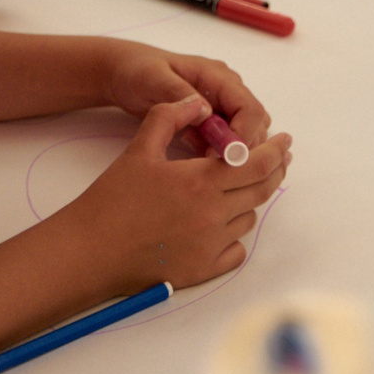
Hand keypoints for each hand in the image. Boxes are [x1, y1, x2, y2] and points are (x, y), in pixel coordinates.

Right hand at [49, 94, 292, 294]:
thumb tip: (198, 103)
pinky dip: (235, 236)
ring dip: (249, 201)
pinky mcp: (202, 270)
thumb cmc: (111, 200)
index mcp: (201, 182)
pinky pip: (236, 251)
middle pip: (262, 190)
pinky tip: (226, 225)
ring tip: (240, 188)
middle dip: (275, 171)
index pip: (257, 163)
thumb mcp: (140, 148)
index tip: (285, 141)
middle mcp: (212, 215)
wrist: (89, 251)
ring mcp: (210, 246)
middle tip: (277, 160)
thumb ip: (170, 116)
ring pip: (248, 219)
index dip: (276, 151)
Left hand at [97, 38, 272, 147]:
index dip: (244, 134)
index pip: (249, 108)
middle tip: (215, 166)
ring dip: (231, 151)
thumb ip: (180, 93)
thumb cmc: (138, 71)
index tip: (225, 157)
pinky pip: (225, 139)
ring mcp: (220, 103)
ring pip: (244, 133)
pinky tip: (194, 152)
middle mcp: (226, 89)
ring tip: (203, 159)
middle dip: (242, 148)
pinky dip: (217, 152)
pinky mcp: (211, 118)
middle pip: (254, 123)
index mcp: (218, 76)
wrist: (124, 73)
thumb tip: (207, 112)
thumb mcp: (154, 79)